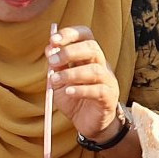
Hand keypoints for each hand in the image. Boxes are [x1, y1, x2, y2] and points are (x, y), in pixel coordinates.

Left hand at [47, 26, 121, 142]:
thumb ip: (56, 65)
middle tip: (52, 61)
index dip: (71, 33)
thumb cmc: (75, 99)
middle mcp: (101, 65)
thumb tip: (50, 48)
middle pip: (92, 48)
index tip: (54, 40)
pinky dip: (81, 90)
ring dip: (72, 73)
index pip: (86, 35)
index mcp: (89, 57)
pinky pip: (98, 90)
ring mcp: (107, 81)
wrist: (88, 123)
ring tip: (56, 80)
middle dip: (70, 52)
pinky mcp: (108, 98)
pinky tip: (68, 92)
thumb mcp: (60, 81)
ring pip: (95, 70)